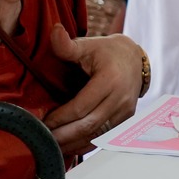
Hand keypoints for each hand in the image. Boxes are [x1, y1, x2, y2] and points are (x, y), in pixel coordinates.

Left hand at [42, 25, 144, 155]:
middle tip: (43, 140)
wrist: (134, 60)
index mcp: (110, 80)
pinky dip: (85, 145)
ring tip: (53, 147)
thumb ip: (67, 44)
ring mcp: (125, 112)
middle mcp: (120, 99)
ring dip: (73, 144)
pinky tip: (70, 148)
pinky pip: (104, 138)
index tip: (44, 121)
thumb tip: (54, 30)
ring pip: (97, 135)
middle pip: (89, 125)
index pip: (82, 106)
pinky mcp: (125, 120)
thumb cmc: (107, 52)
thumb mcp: (87, 45)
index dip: (61, 117)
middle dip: (64, 135)